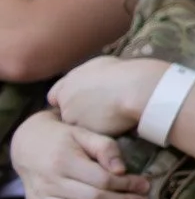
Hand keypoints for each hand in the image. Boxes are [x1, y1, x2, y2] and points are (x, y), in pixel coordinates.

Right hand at [11, 111, 148, 198]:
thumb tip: (121, 170)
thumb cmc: (63, 138)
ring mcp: (40, 196)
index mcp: (65, 161)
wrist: (28, 141)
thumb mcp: (85, 134)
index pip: (101, 179)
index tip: (144, 186)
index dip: (125, 184)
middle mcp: (51, 181)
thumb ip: (105, 148)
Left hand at [47, 56, 167, 136]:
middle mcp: (65, 100)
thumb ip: (86, 76)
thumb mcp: (100, 65)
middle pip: (65, 111)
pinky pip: (89, 134)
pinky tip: (113, 124)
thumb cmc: (124, 73)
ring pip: (76, 124)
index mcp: (68, 82)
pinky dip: (98, 131)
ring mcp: (73, 117)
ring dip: (87, 123)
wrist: (135, 89)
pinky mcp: (84, 131)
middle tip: (98, 110)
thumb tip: (89, 80)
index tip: (80, 101)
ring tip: (109, 118)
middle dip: (77, 112)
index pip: (54, 96)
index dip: (66, 99)